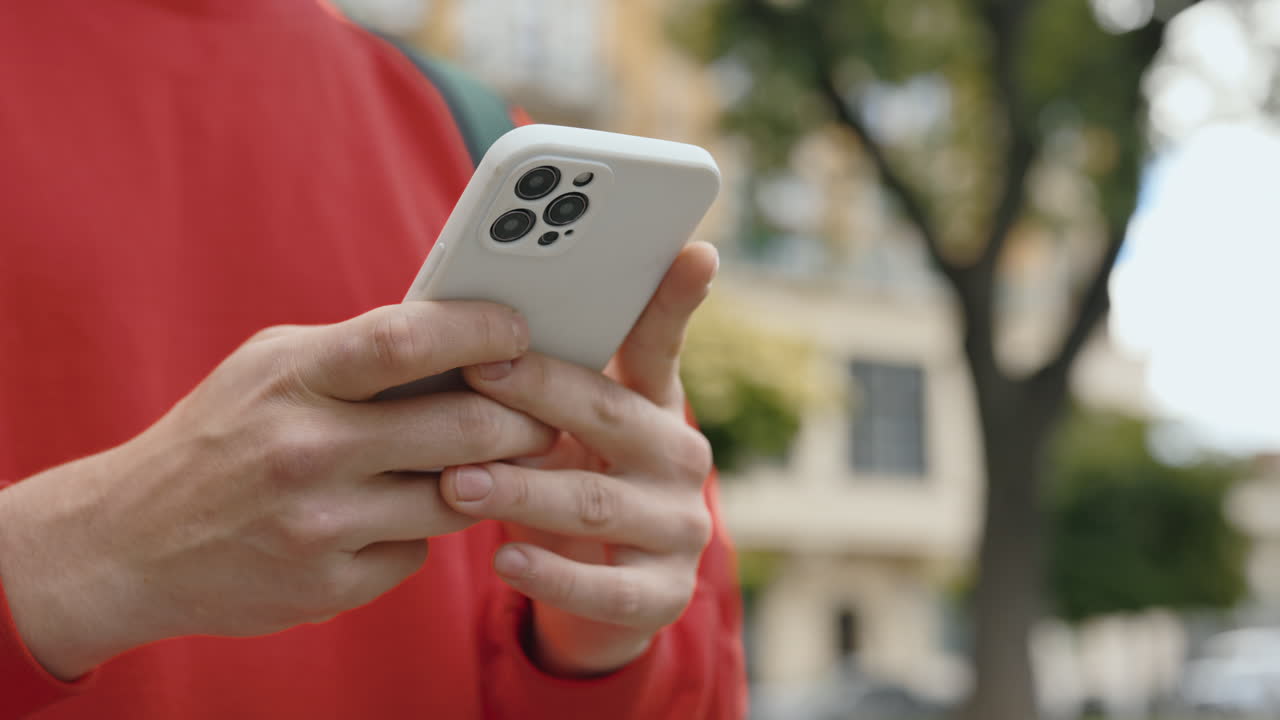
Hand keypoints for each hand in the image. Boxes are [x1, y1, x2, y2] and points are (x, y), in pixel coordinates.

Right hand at [0, 301, 554, 678]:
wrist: (129, 544)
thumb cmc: (219, 437)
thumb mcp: (271, 369)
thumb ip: (358, 355)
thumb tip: (466, 338)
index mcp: (294, 379)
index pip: (409, 340)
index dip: (480, 329)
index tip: (519, 328)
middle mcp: (308, 452)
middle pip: (466, 428)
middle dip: (525, 420)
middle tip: (544, 414)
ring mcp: (321, 527)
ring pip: (460, 497)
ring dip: (491, 478)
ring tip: (495, 459)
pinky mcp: (329, 587)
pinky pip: (419, 550)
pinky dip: (423, 528)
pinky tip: (401, 513)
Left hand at [441, 242, 718, 675]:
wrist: (600, 592)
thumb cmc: (571, 482)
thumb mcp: (568, 426)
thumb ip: (545, 377)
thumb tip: (486, 319)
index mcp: (655, 404)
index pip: (661, 342)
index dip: (672, 298)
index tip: (693, 251)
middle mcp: (680, 458)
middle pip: (611, 416)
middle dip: (541, 396)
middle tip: (476, 377)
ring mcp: (679, 527)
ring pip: (597, 503)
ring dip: (524, 490)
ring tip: (457, 483)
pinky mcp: (664, 595)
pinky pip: (608, 589)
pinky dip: (553, 574)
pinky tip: (503, 559)